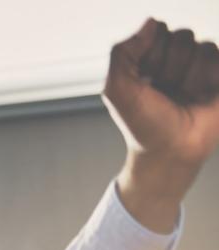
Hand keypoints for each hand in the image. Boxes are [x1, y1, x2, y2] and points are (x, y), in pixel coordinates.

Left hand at [104, 20, 218, 230]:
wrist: (172, 151)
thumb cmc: (143, 125)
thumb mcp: (116, 89)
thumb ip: (123, 52)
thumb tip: (151, 23)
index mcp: (149, 57)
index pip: (157, 30)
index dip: (151, 54)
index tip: (145, 80)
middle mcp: (175, 59)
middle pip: (182, 35)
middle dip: (171, 66)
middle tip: (166, 91)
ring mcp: (199, 66)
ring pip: (203, 47)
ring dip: (190, 76)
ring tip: (185, 96)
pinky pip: (218, 58)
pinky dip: (209, 79)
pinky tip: (202, 95)